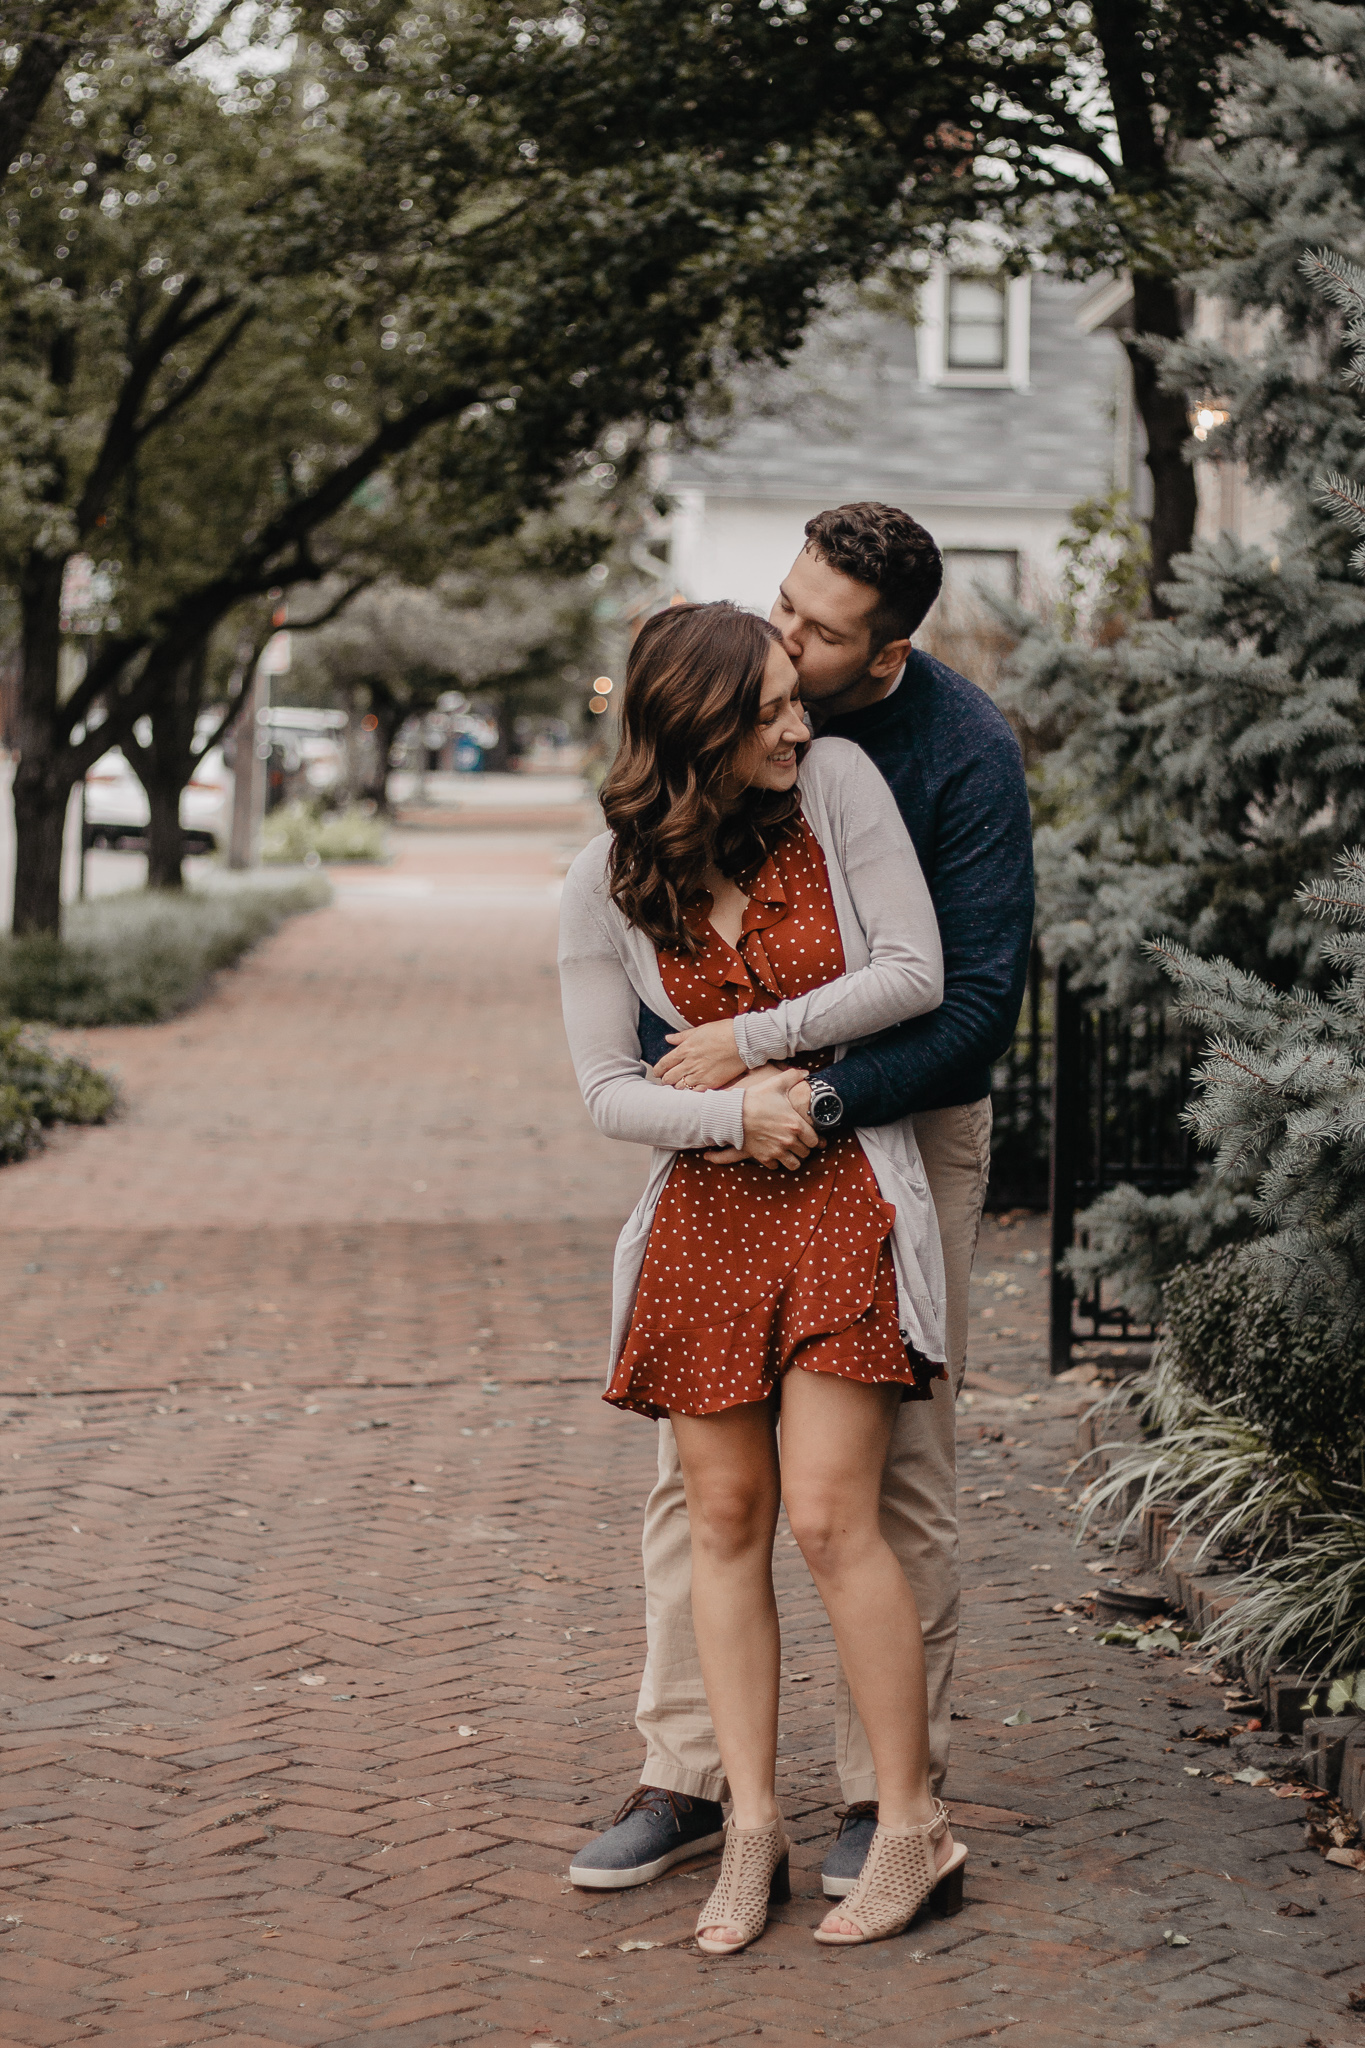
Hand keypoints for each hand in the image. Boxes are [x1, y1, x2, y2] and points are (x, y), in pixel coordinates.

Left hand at [656, 1018, 745, 1090]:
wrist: (743, 1040)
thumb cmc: (723, 1031)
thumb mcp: (700, 1030)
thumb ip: (682, 1037)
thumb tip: (668, 1038)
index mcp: (685, 1049)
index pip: (664, 1063)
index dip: (658, 1070)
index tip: (658, 1072)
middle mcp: (689, 1064)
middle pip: (669, 1078)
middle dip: (665, 1080)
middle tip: (667, 1080)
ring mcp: (700, 1075)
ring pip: (679, 1087)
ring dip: (677, 1087)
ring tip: (679, 1086)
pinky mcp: (711, 1083)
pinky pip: (694, 1093)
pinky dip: (690, 1093)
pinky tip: (691, 1091)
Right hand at [704, 1067, 821, 1170]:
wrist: (732, 1114)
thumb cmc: (756, 1098)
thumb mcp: (775, 1084)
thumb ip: (793, 1076)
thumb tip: (806, 1072)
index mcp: (796, 1125)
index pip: (814, 1141)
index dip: (813, 1138)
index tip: (807, 1135)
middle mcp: (789, 1141)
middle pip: (805, 1153)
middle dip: (803, 1148)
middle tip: (798, 1142)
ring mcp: (776, 1151)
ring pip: (794, 1164)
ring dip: (793, 1158)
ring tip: (789, 1151)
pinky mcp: (764, 1157)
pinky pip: (776, 1167)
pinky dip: (776, 1162)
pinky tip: (774, 1153)